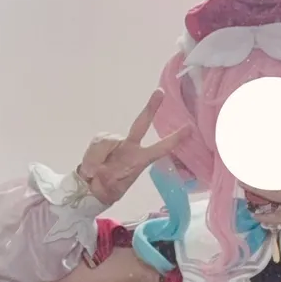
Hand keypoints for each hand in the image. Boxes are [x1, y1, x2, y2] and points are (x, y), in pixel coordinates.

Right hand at [78, 90, 189, 207]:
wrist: (94, 188)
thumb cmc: (109, 186)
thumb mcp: (113, 184)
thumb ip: (109, 171)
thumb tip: (94, 167)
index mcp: (141, 159)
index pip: (160, 148)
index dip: (174, 139)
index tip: (189, 128)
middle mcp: (131, 146)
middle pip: (141, 124)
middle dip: (151, 108)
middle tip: (160, 93)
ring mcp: (116, 141)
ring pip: (107, 140)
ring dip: (98, 157)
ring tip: (95, 172)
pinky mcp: (102, 139)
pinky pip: (97, 144)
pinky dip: (92, 157)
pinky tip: (91, 169)